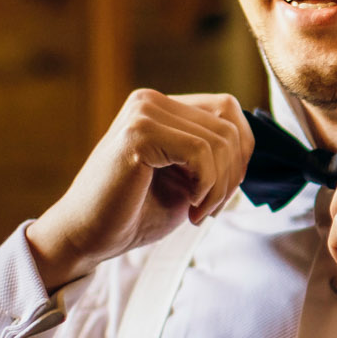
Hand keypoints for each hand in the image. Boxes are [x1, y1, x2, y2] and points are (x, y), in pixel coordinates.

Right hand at [26, 89, 252, 288]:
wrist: (86, 237)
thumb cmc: (134, 212)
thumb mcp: (186, 179)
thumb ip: (213, 156)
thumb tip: (250, 145)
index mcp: (161, 107)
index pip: (228, 111)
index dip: (240, 152)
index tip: (219, 193)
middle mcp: (150, 100)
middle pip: (229, 125)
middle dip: (232, 174)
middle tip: (209, 209)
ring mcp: (143, 112)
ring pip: (221, 141)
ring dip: (219, 187)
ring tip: (198, 213)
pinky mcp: (138, 133)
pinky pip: (201, 152)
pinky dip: (207, 187)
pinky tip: (190, 208)